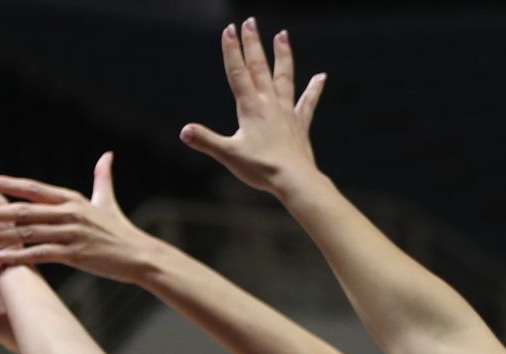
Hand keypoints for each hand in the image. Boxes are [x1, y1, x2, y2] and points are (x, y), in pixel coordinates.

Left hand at [0, 153, 162, 282]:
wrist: (139, 255)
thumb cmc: (121, 230)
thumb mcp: (107, 200)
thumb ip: (103, 177)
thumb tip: (107, 155)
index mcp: (72, 199)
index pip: (33, 188)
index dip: (9, 183)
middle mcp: (69, 213)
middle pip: (24, 210)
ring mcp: (71, 234)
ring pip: (28, 232)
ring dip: (0, 235)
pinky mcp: (75, 254)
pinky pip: (41, 254)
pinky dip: (20, 255)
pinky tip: (2, 258)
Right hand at [180, 18, 325, 194]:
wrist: (294, 180)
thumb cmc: (261, 168)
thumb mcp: (229, 154)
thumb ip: (206, 141)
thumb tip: (184, 131)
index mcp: (250, 108)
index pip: (238, 73)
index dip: (232, 51)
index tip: (229, 29)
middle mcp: (269, 103)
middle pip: (259, 67)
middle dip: (253, 44)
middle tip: (250, 21)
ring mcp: (287, 112)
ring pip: (284, 77)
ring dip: (283, 55)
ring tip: (282, 35)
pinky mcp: (300, 124)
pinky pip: (307, 102)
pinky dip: (314, 89)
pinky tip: (321, 77)